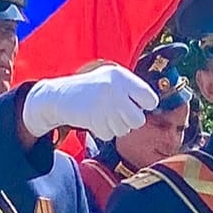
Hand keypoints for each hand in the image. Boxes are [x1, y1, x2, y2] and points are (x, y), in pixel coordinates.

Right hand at [21, 65, 159, 140]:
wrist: (58, 96)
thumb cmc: (90, 88)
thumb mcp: (110, 78)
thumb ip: (131, 89)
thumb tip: (154, 105)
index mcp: (122, 77)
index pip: (150, 100)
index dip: (144, 106)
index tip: (136, 105)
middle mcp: (114, 89)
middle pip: (138, 119)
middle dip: (129, 120)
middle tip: (117, 113)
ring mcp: (104, 105)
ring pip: (124, 129)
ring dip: (115, 126)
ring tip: (103, 114)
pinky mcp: (93, 119)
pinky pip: (109, 135)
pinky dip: (102, 131)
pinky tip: (94, 119)